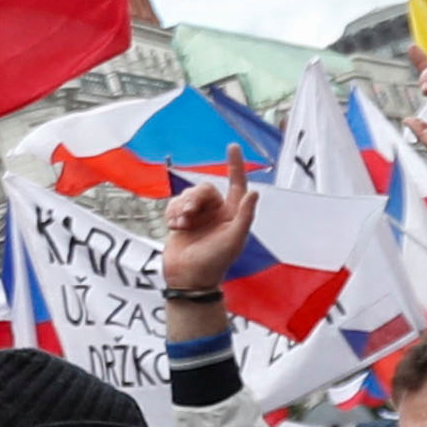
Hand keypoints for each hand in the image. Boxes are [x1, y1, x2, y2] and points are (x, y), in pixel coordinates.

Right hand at [158, 169, 254, 302]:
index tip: (232, 146)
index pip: (236, 184)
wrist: (187, 279)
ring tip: (180, 225)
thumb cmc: (213, 263)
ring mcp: (198, 216)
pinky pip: (174, 204)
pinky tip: (173, 227)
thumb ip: (244, 215)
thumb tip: (254, 192)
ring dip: (182, 208)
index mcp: (232, 215)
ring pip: (188, 195)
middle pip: (204, 189)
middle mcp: (216, 213)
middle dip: (194, 199)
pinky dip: (172, 213)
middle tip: (188, 215)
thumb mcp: (233, 240)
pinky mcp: (180, 220)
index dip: (235, 165)